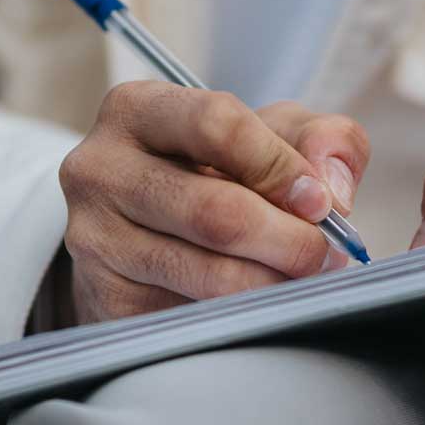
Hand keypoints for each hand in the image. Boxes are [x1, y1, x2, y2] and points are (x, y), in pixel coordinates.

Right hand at [58, 84, 368, 324]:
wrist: (145, 233)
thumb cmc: (215, 171)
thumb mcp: (268, 135)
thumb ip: (318, 138)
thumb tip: (330, 187)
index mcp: (136, 109)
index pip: (217, 125)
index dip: (279, 166)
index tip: (320, 201)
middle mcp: (99, 169)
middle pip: (215, 212)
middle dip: (288, 239)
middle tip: (326, 255)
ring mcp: (94, 238)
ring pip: (206, 274)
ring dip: (272, 284)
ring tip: (303, 279)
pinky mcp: (105, 298)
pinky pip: (190, 315)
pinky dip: (240, 314)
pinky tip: (259, 301)